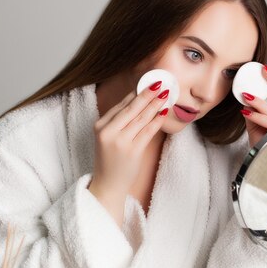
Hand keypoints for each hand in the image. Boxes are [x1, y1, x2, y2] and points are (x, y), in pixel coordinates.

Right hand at [88, 82, 168, 223]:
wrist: (108, 185)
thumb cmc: (110, 160)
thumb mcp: (108, 138)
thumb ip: (120, 121)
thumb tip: (139, 100)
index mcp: (100, 126)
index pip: (121, 105)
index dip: (136, 92)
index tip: (147, 82)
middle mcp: (108, 132)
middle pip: (131, 108)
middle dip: (147, 94)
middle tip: (160, 82)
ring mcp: (120, 142)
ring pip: (141, 118)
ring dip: (155, 104)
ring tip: (166, 93)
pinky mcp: (133, 151)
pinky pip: (148, 131)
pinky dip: (157, 120)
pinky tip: (164, 111)